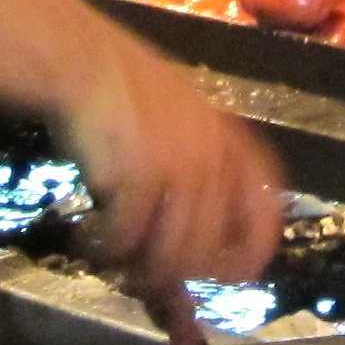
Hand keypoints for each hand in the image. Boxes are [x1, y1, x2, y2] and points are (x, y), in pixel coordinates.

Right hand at [56, 32, 286, 301]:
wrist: (81, 60)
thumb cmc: (125, 99)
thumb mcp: (172, 133)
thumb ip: (187, 195)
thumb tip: (184, 283)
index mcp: (232, 143)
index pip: (263, 213)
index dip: (252, 252)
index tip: (230, 276)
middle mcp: (213, 159)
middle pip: (206, 251)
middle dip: (171, 276)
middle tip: (140, 278)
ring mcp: (178, 167)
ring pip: (169, 256)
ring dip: (136, 270)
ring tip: (111, 259)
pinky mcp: (137, 177)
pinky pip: (125, 241)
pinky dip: (104, 249)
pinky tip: (87, 238)